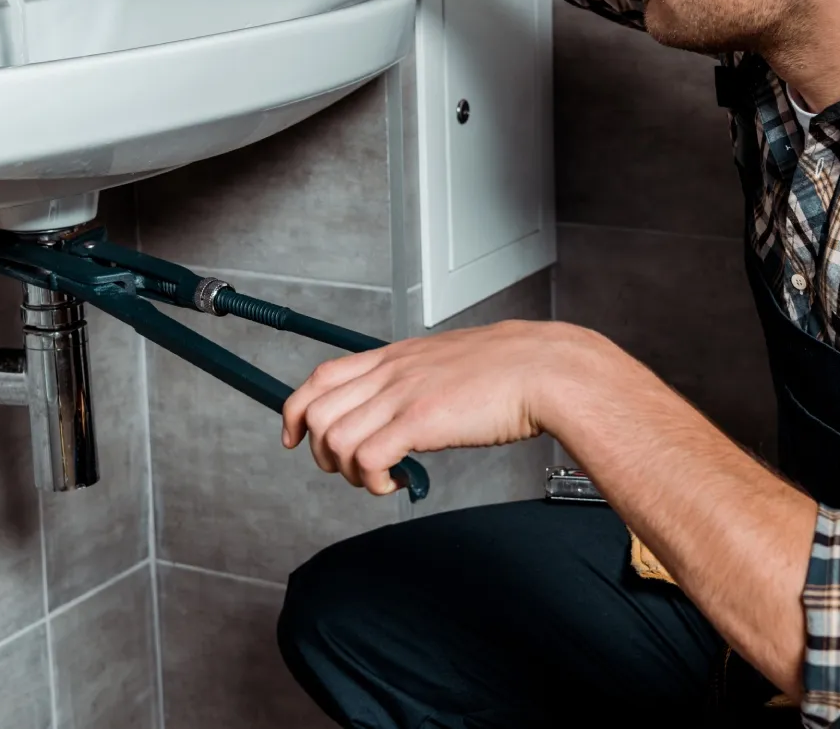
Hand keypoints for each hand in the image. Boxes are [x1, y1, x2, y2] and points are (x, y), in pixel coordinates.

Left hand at [280, 320, 611, 495]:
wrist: (545, 370)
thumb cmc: (510, 371)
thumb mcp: (448, 363)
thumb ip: (418, 380)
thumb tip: (403, 409)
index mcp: (395, 356)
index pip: (321, 377)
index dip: (296, 409)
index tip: (293, 435)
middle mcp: (391, 372)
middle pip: (317, 411)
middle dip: (319, 451)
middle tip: (347, 471)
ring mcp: (403, 395)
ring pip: (335, 438)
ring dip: (347, 471)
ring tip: (377, 479)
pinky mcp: (420, 421)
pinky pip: (367, 458)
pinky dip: (371, 481)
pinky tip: (394, 483)